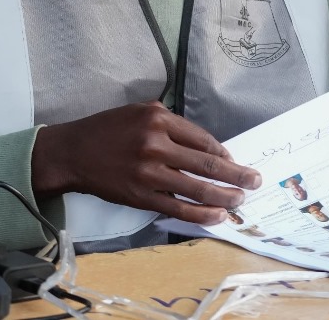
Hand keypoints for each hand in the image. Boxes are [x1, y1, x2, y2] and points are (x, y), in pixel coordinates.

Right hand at [32, 101, 262, 224]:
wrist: (72, 152)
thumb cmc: (107, 129)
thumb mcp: (140, 112)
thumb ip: (171, 124)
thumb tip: (205, 147)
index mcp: (159, 119)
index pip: (203, 139)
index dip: (224, 153)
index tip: (235, 162)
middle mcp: (156, 143)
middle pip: (206, 163)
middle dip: (236, 175)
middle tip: (255, 181)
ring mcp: (149, 172)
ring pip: (197, 187)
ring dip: (224, 196)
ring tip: (241, 200)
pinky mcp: (141, 196)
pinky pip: (178, 208)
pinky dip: (201, 214)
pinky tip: (217, 217)